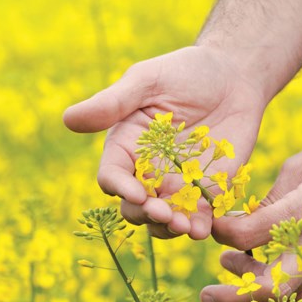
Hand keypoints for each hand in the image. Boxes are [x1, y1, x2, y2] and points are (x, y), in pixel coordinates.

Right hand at [63, 46, 267, 239]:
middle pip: (134, 207)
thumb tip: (68, 119)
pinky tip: (203, 228)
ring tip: (184, 226)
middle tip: (164, 212)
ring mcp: (177, 185)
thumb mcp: (147, 81)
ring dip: (169, 228)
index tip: (137, 193)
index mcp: (125, 147)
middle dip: (146, 214)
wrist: (233, 75)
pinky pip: (199, 218)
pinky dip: (199, 227)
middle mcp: (147, 172)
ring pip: (163, 220)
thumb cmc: (184, 72)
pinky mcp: (207, 191)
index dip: (121, 188)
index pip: (112, 176)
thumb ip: (112, 103)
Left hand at [200, 126, 301, 301]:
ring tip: (236, 269)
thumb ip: (270, 201)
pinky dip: (285, 295)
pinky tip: (266, 273)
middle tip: (206, 294)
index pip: (248, 236)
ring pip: (291, 301)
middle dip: (232, 298)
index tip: (212, 224)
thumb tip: (242, 225)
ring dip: (257, 297)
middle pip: (270, 290)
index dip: (221, 233)